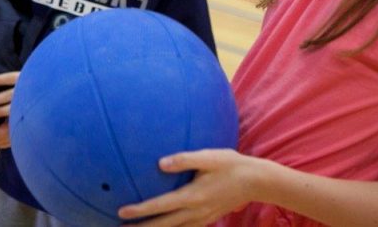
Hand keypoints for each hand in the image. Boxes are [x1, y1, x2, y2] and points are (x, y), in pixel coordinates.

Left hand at [117, 149, 256, 225]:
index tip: (121, 212)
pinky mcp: (208, 219)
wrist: (256, 182)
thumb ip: (183, 159)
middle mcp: (195, 212)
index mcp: (192, 196)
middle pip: (163, 225)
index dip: (139, 210)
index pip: (159, 206)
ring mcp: (202, 218)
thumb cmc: (231, 164)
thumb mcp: (208, 157)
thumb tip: (160, 163)